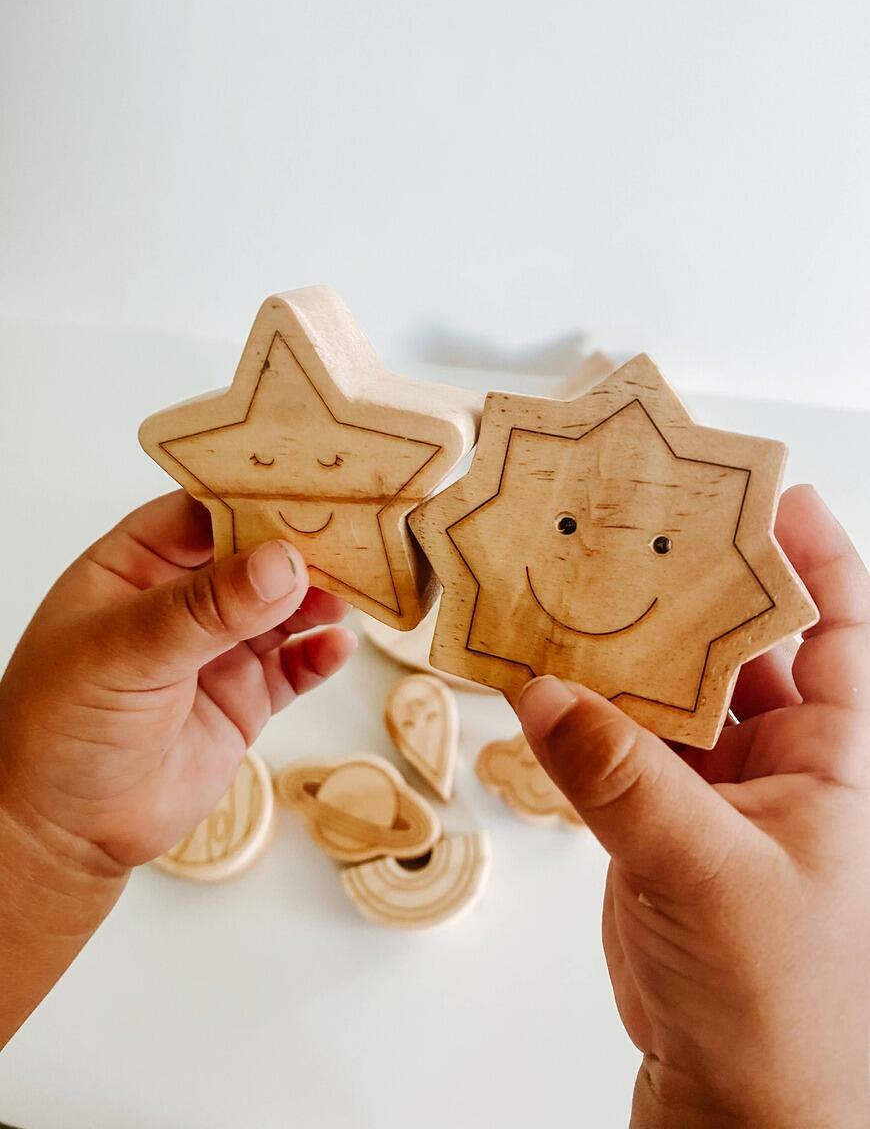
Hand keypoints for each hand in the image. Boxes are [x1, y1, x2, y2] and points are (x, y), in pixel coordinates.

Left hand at [0, 490, 355, 867]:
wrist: (66, 830)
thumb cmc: (60, 729)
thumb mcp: (125, 654)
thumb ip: (205, 610)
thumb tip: (282, 564)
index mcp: (135, 565)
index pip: (203, 511)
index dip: (253, 496)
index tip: (309, 485)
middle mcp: (181, 600)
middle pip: (254, 555)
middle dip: (300, 546)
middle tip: (353, 533)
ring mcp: (216, 649)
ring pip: (283, 607)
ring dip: (319, 597)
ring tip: (355, 589)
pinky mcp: (244, 697)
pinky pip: (293, 666)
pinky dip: (319, 654)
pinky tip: (337, 645)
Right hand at [516, 485, 869, 1128]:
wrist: (738, 1105)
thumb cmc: (778, 1005)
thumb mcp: (710, 873)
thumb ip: (621, 778)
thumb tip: (544, 691)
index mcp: (839, 759)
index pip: (843, 630)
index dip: (814, 556)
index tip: (768, 493)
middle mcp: (783, 762)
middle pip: (740, 648)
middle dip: (693, 590)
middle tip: (637, 527)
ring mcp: (715, 792)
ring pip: (669, 697)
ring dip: (624, 654)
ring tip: (572, 592)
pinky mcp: (658, 825)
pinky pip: (619, 750)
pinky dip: (581, 718)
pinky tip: (540, 682)